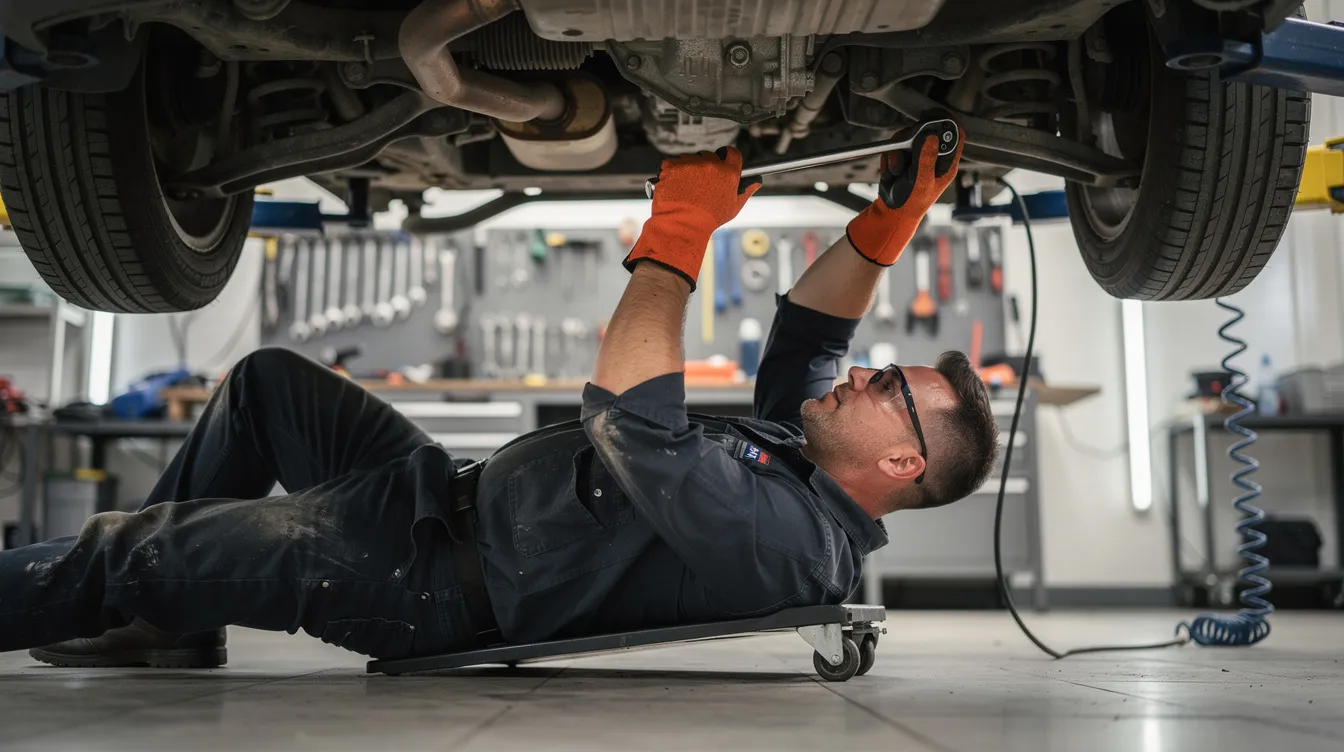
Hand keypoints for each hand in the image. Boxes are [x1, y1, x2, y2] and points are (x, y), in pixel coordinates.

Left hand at [623, 147, 760, 289]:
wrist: (682, 225)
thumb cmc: (708, 220)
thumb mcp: (733, 207)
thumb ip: (746, 190)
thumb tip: (756, 181)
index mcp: (728, 172)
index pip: (732, 152)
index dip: (727, 157)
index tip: (722, 162)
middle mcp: (710, 164)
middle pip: (708, 155)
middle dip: (705, 166)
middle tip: (700, 184)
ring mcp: (690, 163)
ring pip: (689, 159)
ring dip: (688, 169)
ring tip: (686, 189)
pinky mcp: (672, 165)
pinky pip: (672, 162)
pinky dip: (672, 171)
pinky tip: (674, 186)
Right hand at [846, 123, 963, 266]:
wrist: (892, 212)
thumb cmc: (912, 203)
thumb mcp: (921, 182)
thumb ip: (926, 159)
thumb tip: (932, 136)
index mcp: (946, 163)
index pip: (955, 136)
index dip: (948, 124)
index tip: (935, 117)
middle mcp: (933, 156)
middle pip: (927, 131)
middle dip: (913, 138)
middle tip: (906, 146)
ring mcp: (917, 156)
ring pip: (907, 137)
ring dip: (897, 153)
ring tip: (897, 170)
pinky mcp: (902, 157)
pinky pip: (894, 147)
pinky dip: (890, 159)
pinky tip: (892, 173)